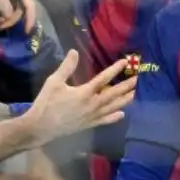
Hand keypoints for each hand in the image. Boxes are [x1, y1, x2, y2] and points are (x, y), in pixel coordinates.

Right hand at [21, 50, 136, 143]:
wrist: (40, 128)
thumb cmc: (46, 103)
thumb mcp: (54, 82)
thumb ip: (66, 68)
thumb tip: (74, 52)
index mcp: (84, 93)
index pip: (103, 79)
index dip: (115, 69)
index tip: (125, 62)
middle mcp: (92, 105)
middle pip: (114, 94)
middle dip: (127, 86)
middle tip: (139, 79)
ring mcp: (92, 116)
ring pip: (112, 107)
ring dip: (125, 100)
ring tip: (135, 93)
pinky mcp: (88, 125)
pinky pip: (105, 120)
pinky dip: (114, 117)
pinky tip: (122, 114)